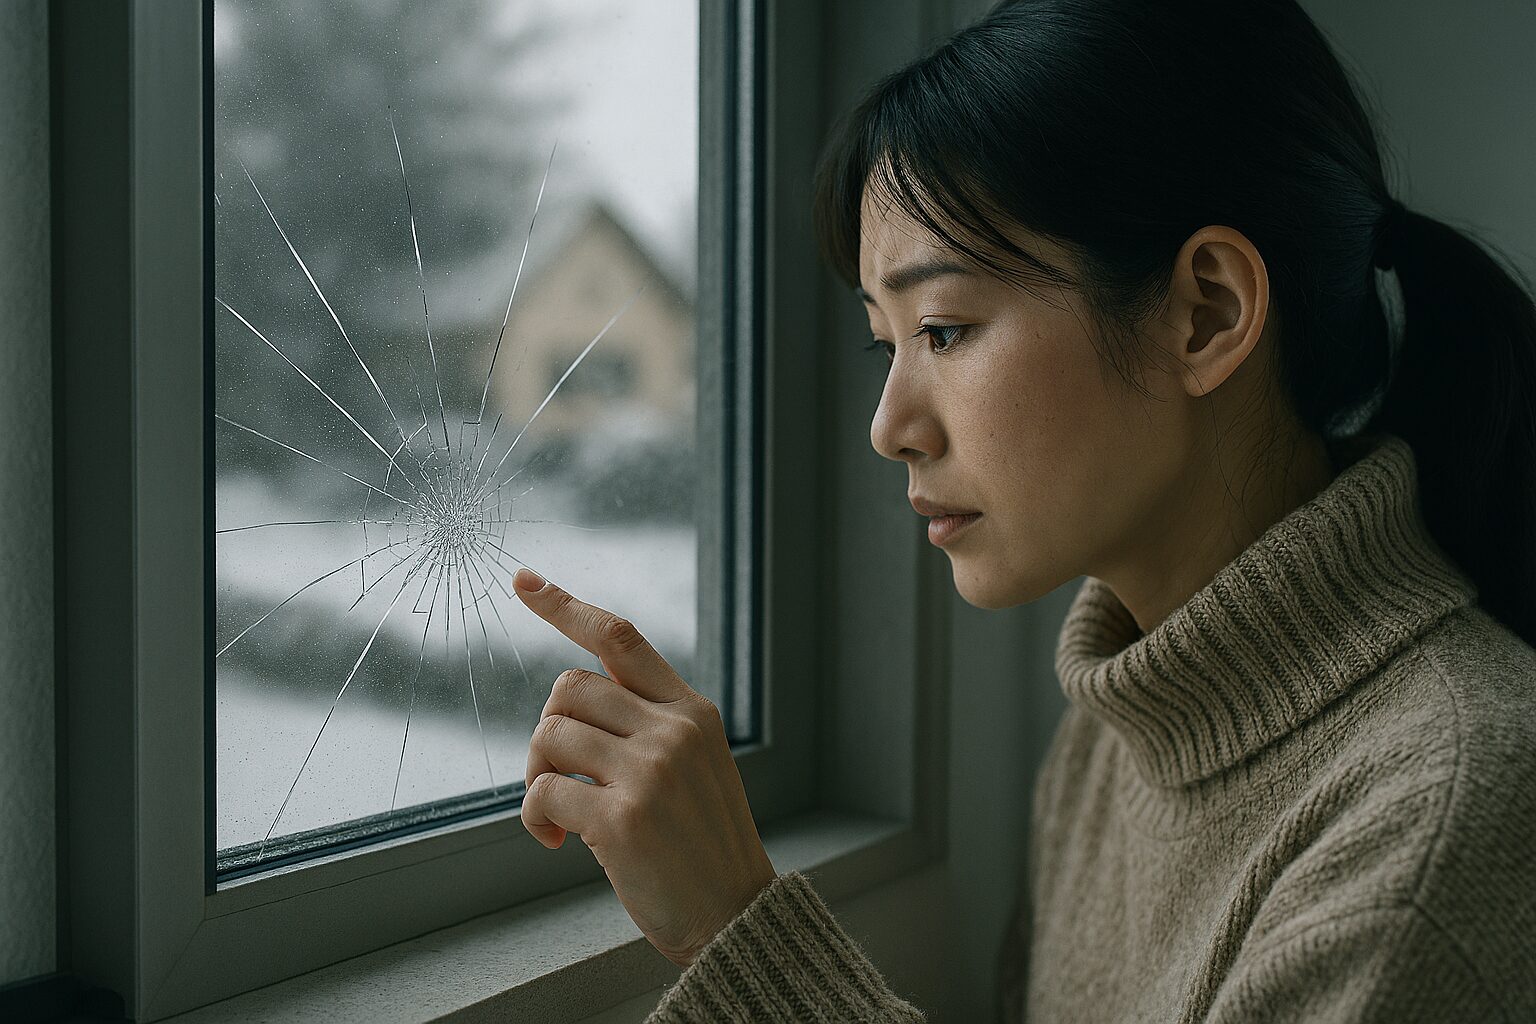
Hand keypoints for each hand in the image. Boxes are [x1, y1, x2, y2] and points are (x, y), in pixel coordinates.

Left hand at [512, 567, 777, 967]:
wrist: (735, 917)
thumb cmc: (702, 845)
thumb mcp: (694, 766)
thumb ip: (647, 726)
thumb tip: (567, 706)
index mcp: (693, 711)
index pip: (621, 637)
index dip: (565, 605)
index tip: (523, 579)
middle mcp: (673, 730)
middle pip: (568, 687)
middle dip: (547, 731)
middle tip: (555, 780)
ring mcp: (650, 772)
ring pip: (549, 735)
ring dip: (536, 776)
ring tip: (558, 815)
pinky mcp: (622, 819)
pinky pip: (543, 792)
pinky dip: (533, 817)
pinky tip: (555, 842)